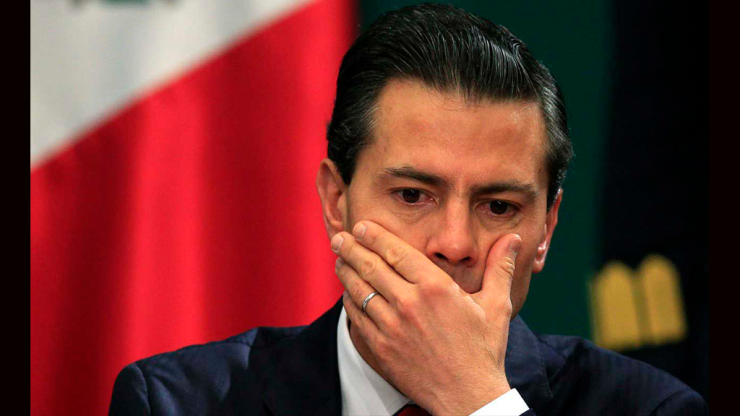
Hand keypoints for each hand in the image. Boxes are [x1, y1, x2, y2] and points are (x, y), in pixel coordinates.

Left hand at [332, 221, 521, 414]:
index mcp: (436, 288)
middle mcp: (410, 303)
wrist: (468, 397)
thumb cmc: (483, 351)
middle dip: (352, 248)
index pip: (397, 252)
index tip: (363, 225)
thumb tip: (514, 239)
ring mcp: (392, 326)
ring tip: (339, 259)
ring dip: (346, 271)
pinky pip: (357, 317)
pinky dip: (349, 300)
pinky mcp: (381, 347)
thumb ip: (501, 268)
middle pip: (371, 266)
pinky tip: (348, 292)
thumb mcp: (497, 306)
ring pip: (359, 290)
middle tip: (340, 237)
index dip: (376, 236)